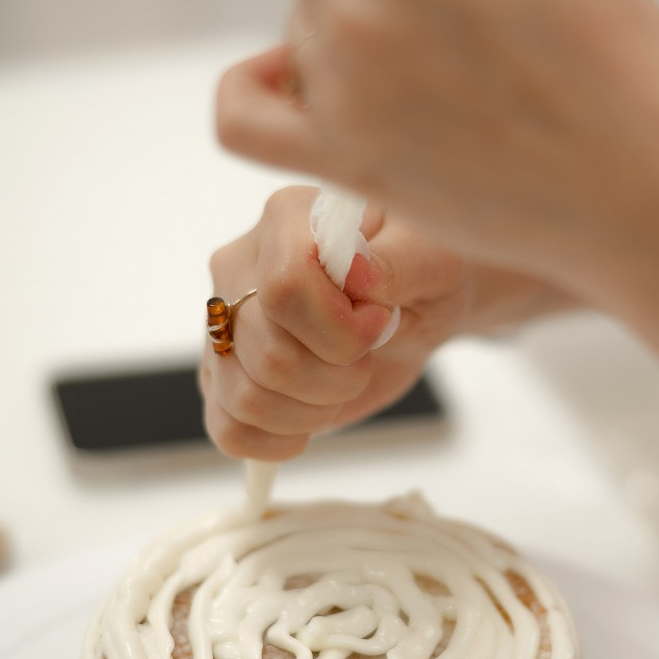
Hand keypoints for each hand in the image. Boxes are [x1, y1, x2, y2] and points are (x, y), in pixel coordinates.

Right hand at [199, 186, 471, 460]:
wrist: (415, 309)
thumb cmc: (425, 273)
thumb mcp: (435, 259)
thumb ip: (399, 262)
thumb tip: (357, 275)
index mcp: (286, 218)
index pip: (284, 285)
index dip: (340, 327)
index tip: (379, 323)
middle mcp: (239, 265)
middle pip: (266, 350)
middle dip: (335, 376)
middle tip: (367, 359)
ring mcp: (223, 324)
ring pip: (244, 396)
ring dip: (312, 410)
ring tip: (342, 385)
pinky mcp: (224, 374)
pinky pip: (227, 428)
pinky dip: (277, 440)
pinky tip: (311, 419)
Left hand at [216, 0, 658, 291]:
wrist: (638, 180)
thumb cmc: (611, 44)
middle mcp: (357, 0)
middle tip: (448, 11)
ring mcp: (340, 85)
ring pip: (298, 28)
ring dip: (344, 38)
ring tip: (438, 74)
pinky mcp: (338, 159)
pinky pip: (240, 116)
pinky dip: (256, 90)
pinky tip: (291, 81)